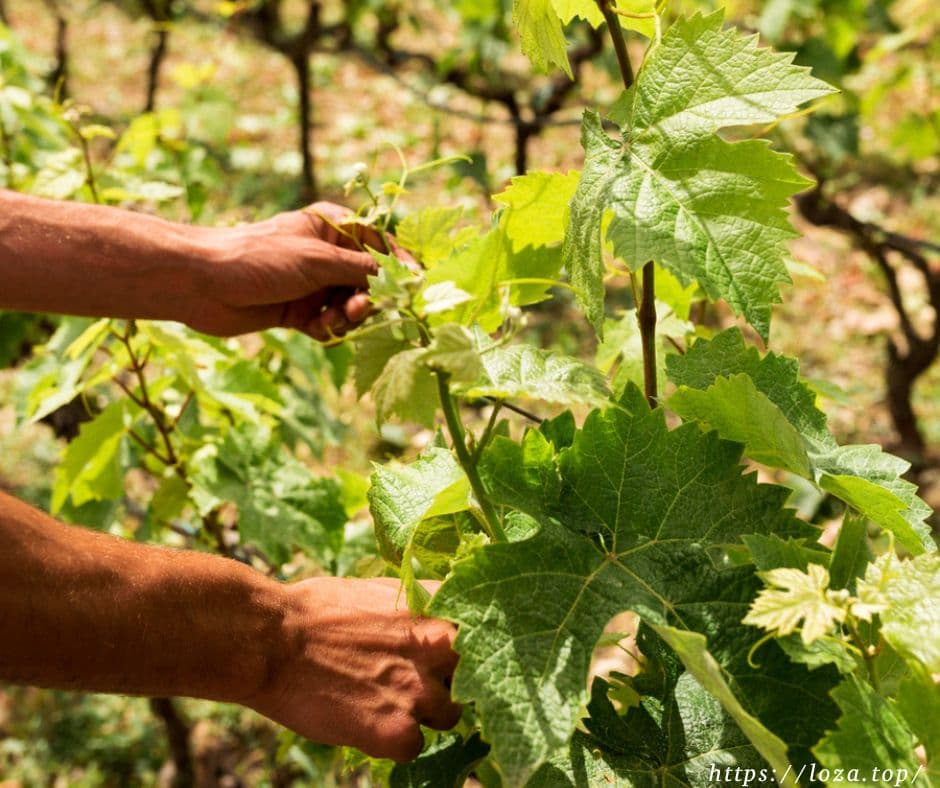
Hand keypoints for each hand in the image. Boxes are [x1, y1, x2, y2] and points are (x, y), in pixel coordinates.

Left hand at [187, 202, 407, 338]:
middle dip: (368, 297)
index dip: (398, 263)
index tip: (413, 284)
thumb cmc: (259, 258)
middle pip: (369, 280)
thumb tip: (401, 278)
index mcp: (332, 228)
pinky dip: (327, 328)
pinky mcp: (299, 311)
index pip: (379, 243)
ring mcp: (312, 284)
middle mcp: (326, 255)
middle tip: (360, 308)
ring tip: (333, 318)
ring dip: (347, 316)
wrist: (203, 283)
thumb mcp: (317, 260)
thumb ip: (362, 270)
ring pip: (350, 306)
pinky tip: (314, 328)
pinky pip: (328, 324)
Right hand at [248, 577, 460, 761]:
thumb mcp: (378, 590)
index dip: (469, 643)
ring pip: (450, 715)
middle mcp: (438, 647)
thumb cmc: (315, 609)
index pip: (482, 626)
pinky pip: (415, 747)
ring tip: (385, 701)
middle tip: (419, 681)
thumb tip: (433, 615)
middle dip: (453, 679)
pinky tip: (367, 723)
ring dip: (424, 713)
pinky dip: (394, 741)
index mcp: (435, 607)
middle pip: (476, 673)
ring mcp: (421, 691)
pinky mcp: (398, 732)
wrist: (272, 640)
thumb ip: (415, 607)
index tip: (455, 652)